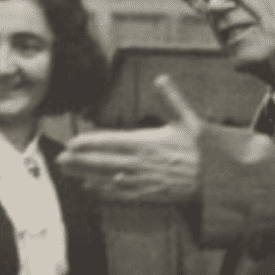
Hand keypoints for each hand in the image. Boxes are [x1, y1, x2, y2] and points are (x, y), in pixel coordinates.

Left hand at [57, 75, 203, 202]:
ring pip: (107, 179)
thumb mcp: (188, 120)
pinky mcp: (147, 195)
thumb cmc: (201, 149)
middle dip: (80, 160)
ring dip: (86, 175)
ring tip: (68, 172)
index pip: (112, 142)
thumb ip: (171, 99)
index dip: (90, 143)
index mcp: (147, 143)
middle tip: (60, 159)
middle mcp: (141, 163)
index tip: (73, 142)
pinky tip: (90, 189)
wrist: (215, 180)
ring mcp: (143, 181)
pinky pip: (120, 195)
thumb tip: (161, 79)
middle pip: (103, 162)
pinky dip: (103, 192)